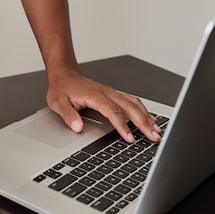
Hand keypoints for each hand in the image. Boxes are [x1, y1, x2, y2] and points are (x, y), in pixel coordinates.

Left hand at [46, 69, 161, 142]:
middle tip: (153, 136)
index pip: (112, 112)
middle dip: (143, 123)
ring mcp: (112, 93)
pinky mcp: (114, 95)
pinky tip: (149, 120)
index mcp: (95, 95)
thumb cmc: (61, 88)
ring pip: (134, 104)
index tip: (129, 138)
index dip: (122, 125)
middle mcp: (107, 93)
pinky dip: (143, 111)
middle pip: (130, 107)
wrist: (64, 75)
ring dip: (147, 117)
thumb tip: (77, 127)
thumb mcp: (58, 103)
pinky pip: (132, 102)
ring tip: (157, 130)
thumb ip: (68, 115)